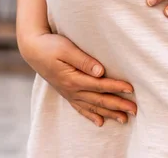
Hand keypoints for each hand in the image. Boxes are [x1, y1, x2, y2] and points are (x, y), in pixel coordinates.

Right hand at [19, 33, 136, 126]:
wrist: (32, 50)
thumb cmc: (50, 45)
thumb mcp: (66, 48)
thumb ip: (84, 60)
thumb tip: (101, 71)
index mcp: (73, 78)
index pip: (100, 85)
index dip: (116, 87)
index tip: (131, 89)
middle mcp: (71, 89)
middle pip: (99, 100)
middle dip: (117, 105)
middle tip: (134, 110)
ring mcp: (68, 93)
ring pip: (92, 107)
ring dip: (108, 113)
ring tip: (124, 119)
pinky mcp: (66, 92)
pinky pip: (80, 108)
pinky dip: (91, 116)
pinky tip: (100, 122)